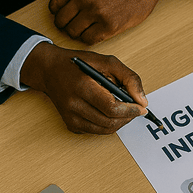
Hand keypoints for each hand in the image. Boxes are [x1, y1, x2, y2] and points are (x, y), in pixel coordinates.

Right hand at [21, 43, 147, 133]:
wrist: (50, 70)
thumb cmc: (79, 63)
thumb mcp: (108, 62)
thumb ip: (129, 78)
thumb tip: (142, 100)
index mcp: (82, 87)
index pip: (111, 108)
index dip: (130, 110)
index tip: (141, 107)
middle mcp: (73, 105)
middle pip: (110, 122)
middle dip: (128, 117)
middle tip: (137, 108)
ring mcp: (70, 117)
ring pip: (105, 129)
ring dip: (120, 122)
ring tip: (125, 109)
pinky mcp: (70, 125)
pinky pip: (96, 130)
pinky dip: (108, 124)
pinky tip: (110, 111)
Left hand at [49, 0, 179, 44]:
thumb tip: (62, 7)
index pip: (55, 5)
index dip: (57, 13)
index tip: (63, 16)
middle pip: (61, 20)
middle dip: (65, 25)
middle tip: (73, 25)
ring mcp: (98, 12)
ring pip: (73, 31)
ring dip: (76, 33)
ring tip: (85, 29)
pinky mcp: (110, 25)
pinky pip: (88, 39)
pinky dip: (88, 38)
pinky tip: (95, 32)